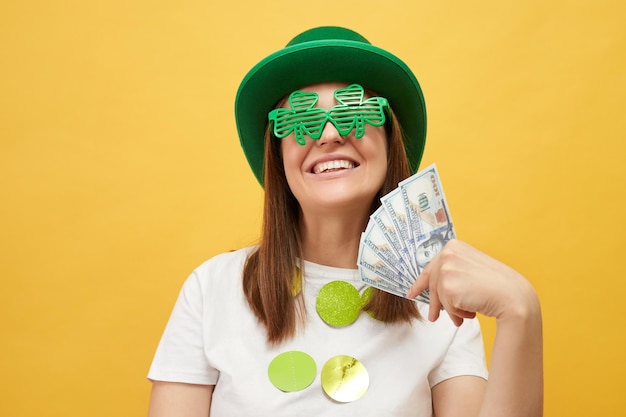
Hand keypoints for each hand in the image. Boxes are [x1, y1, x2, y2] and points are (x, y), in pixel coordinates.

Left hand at [407, 239, 538, 325]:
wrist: (513, 297)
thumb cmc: (496, 286)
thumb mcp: (471, 270)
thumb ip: (454, 271)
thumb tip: (434, 286)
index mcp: (454, 246)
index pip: (432, 267)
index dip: (421, 282)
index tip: (412, 293)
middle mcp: (448, 253)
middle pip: (432, 283)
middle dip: (434, 304)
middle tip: (433, 318)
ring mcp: (447, 268)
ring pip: (439, 296)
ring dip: (452, 310)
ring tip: (465, 316)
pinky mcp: (447, 286)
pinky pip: (446, 306)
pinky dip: (458, 313)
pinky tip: (472, 312)